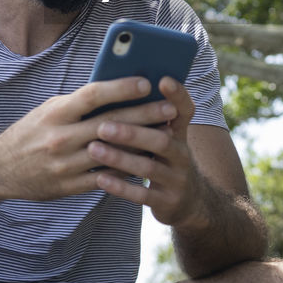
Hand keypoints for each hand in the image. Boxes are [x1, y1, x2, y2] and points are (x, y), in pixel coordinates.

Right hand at [0, 76, 167, 201]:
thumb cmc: (31, 132)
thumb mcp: (49, 110)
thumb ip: (79, 103)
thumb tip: (116, 89)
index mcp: (56, 113)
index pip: (93, 95)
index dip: (121, 87)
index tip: (146, 82)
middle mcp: (61, 138)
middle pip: (110, 123)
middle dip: (144, 115)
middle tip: (170, 109)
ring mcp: (66, 164)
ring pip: (113, 153)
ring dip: (142, 144)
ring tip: (166, 135)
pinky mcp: (69, 186)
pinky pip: (105, 178)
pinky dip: (127, 169)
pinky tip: (146, 161)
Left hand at [85, 77, 208, 228]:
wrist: (188, 202)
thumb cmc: (164, 160)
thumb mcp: (166, 138)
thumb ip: (149, 119)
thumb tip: (116, 88)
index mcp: (180, 133)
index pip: (185, 109)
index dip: (177, 95)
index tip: (162, 80)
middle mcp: (182, 154)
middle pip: (161, 140)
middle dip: (132, 133)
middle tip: (103, 126)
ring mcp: (177, 179)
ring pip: (149, 168)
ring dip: (120, 159)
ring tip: (94, 149)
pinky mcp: (167, 201)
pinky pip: (142, 195)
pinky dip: (121, 187)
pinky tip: (101, 179)